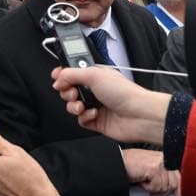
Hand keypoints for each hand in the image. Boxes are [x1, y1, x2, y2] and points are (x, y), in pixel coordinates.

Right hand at [51, 66, 170, 144]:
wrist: (138, 115)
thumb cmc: (124, 92)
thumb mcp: (94, 74)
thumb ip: (71, 74)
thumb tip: (57, 78)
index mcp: (96, 75)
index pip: (73, 73)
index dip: (63, 75)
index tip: (57, 77)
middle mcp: (95, 90)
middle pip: (70, 90)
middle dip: (67, 92)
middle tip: (73, 92)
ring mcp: (96, 106)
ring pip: (73, 106)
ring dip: (74, 106)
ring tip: (81, 105)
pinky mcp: (97, 122)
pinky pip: (81, 121)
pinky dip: (85, 118)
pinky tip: (94, 114)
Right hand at [123, 149, 182, 195]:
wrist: (118, 161)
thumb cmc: (131, 164)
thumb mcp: (150, 168)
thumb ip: (161, 173)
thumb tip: (169, 187)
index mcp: (165, 158)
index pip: (178, 175)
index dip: (180, 191)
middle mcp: (164, 159)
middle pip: (174, 183)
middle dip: (163, 192)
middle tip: (152, 191)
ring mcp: (160, 164)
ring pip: (165, 187)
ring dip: (153, 188)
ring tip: (144, 181)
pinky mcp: (154, 169)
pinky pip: (156, 187)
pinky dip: (147, 187)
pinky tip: (142, 180)